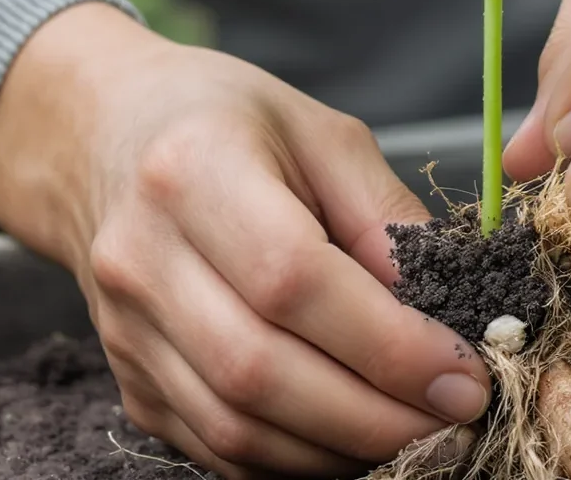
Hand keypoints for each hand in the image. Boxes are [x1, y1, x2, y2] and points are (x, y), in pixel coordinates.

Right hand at [0, 4, 489, 477]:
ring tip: (417, 435)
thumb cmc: (228, 123)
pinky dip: (295, 458)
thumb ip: (386, 217)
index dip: (387, 342)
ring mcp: (125, 329)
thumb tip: (448, 305)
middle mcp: (141, 258)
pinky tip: (351, 437)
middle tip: (457, 420)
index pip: (292, 280)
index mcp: (194, 172)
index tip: (464, 374)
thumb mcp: (323, 136)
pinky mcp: (129, 378)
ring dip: (341, 448)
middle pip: (260, 371)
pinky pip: (215, 446)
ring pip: (235, 426)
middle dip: (376, 415)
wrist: (107, 140)